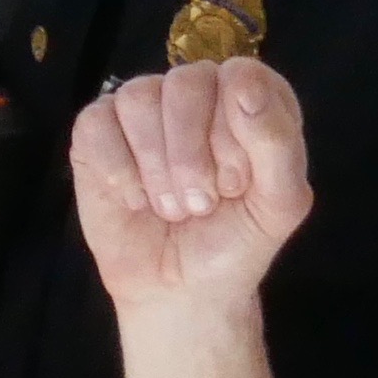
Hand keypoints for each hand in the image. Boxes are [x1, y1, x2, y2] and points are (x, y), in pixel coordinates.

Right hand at [67, 57, 308, 377]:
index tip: (238, 186)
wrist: (181, 301)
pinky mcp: (96, 135)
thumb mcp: (280, 206)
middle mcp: (196, 94)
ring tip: (173, 212)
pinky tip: (137, 205)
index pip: (244, 76)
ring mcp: (142, 110)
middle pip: (188, 84)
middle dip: (196, 161)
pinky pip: (99, 128)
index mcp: (249, 102)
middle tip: (201, 209)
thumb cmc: (234, 254)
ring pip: (141, 101)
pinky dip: (119, 176)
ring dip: (160, 172)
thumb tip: (245, 81)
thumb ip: (278, 141)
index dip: (240, 133)